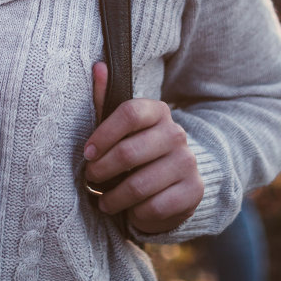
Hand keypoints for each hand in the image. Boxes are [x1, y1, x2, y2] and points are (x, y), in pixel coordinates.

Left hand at [82, 62, 202, 233]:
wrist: (176, 182)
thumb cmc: (138, 152)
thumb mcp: (121, 128)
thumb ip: (106, 100)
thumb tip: (98, 66)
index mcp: (158, 111)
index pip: (129, 113)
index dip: (103, 134)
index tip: (87, 153)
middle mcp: (177, 134)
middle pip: (129, 152)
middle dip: (102, 170)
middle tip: (91, 179)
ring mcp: (188, 163)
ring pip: (139, 185)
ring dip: (114, 198)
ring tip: (105, 201)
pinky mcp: (193, 191)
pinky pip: (154, 207)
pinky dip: (136, 213)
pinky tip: (131, 210)